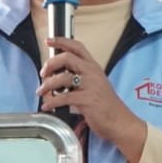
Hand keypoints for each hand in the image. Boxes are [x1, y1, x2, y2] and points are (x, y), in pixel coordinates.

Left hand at [38, 38, 148, 162]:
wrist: (120, 122)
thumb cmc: (107, 106)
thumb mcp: (95, 85)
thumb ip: (80, 79)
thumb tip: (57, 79)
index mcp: (94, 67)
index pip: (77, 47)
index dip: (61, 41)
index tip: (49, 40)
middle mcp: (92, 73)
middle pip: (67, 58)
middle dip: (50, 63)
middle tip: (43, 73)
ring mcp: (90, 86)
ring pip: (63, 77)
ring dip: (47, 84)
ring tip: (41, 92)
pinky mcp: (87, 100)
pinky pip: (63, 98)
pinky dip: (51, 102)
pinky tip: (47, 106)